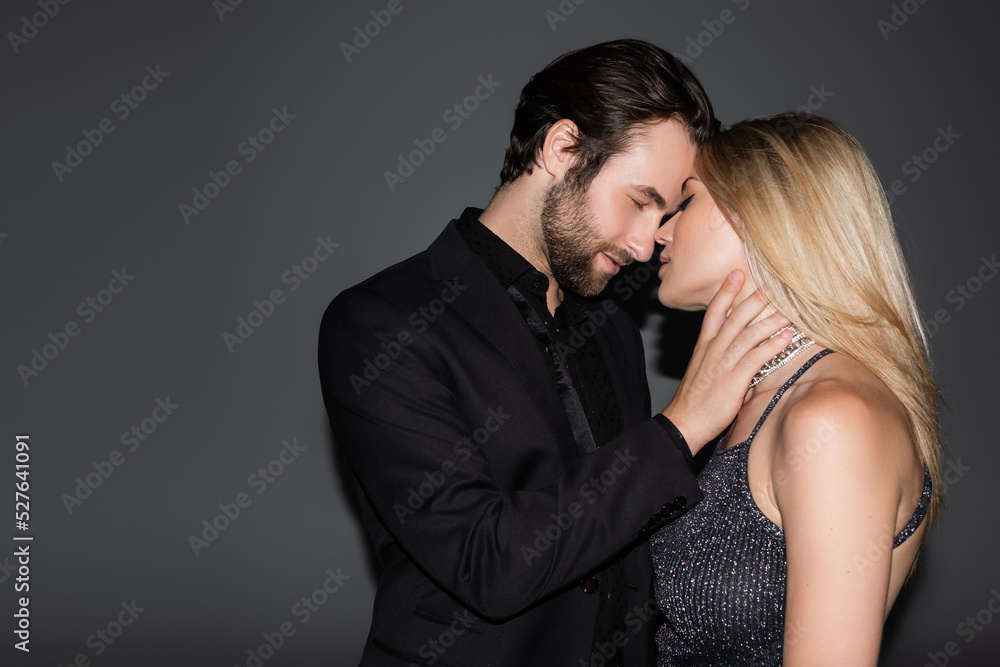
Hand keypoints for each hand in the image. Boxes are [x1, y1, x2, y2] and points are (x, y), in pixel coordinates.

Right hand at [661, 271, 791, 453]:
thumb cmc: (696, 398)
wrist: (685, 422)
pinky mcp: (734, 381)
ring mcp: (723, 364)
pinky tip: (786, 337)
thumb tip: (739, 347)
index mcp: (704, 346)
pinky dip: (772, 346)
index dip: (726, 292)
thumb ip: (720, 354)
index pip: (714, 311)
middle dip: (755, 298)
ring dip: (771, 320)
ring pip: (749, 334)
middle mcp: (713, 350)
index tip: (737, 273)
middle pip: (736, 317)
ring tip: (790, 309)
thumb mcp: (704, 369)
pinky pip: (755, 359)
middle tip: (773, 283)